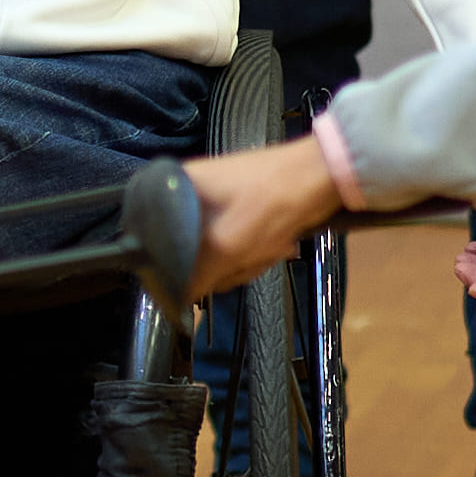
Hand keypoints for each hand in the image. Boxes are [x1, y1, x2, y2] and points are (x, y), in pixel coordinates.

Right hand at [185, 136, 343, 295]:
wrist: (320, 177)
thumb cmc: (271, 203)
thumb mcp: (226, 246)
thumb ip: (195, 274)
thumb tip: (176, 298)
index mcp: (174, 189)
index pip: (155, 239)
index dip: (175, 263)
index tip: (199, 274)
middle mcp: (189, 192)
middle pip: (188, 251)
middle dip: (222, 265)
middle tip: (242, 259)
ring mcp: (216, 201)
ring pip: (215, 253)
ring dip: (243, 261)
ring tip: (264, 250)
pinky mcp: (239, 210)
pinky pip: (235, 246)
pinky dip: (254, 253)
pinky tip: (273, 245)